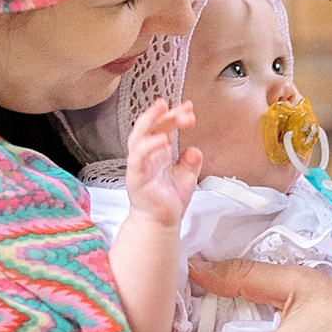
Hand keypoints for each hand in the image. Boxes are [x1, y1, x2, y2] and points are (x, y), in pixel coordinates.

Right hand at [124, 101, 201, 229]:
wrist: (161, 224)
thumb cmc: (168, 201)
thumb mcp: (187, 177)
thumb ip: (191, 162)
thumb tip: (195, 150)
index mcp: (158, 152)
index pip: (164, 127)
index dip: (175, 115)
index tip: (189, 107)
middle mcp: (146, 155)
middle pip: (151, 126)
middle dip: (165, 113)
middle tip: (183, 108)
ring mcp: (139, 164)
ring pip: (138, 135)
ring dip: (151, 120)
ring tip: (163, 109)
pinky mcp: (136, 176)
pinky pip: (139, 157)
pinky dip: (149, 145)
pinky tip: (163, 139)